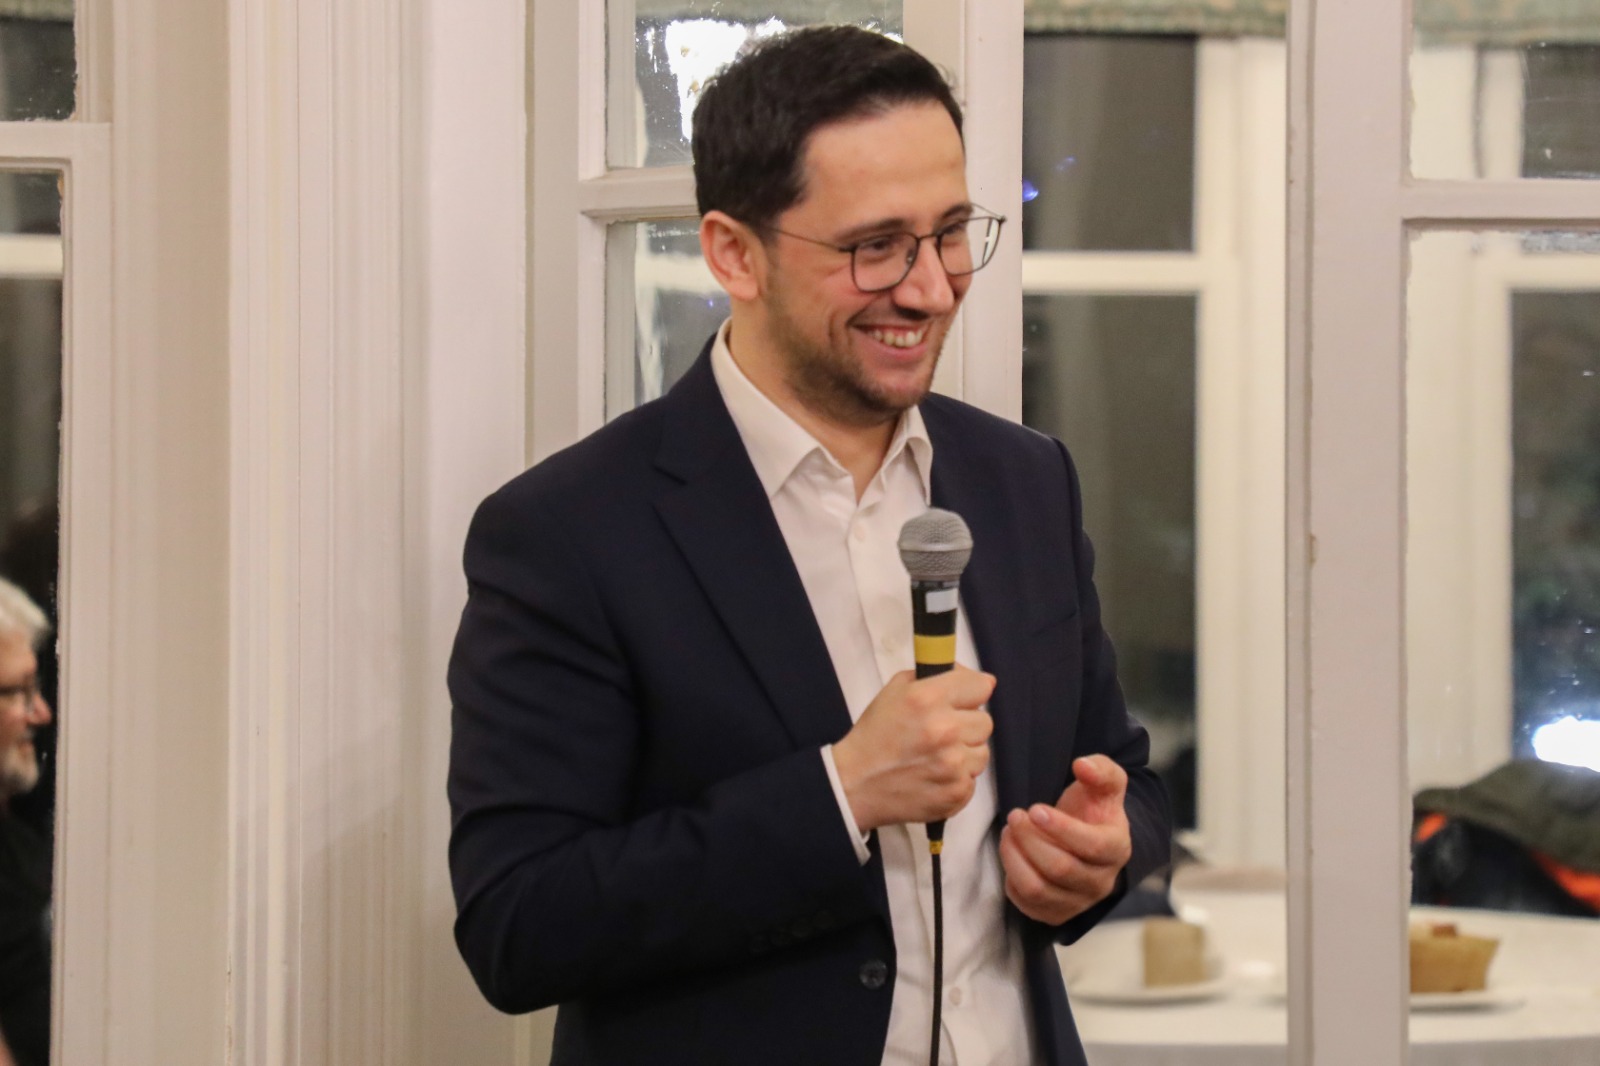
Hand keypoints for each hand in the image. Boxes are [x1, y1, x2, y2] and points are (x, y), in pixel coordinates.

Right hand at [832, 665, 995, 830]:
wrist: (855, 783)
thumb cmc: (875, 735)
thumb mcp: (895, 690)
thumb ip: (933, 676)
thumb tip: (975, 678)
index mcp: (928, 698)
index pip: (981, 686)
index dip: (971, 691)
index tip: (964, 698)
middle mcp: (945, 729)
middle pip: (985, 721)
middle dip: (966, 724)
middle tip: (942, 731)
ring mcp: (953, 764)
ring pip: (982, 752)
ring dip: (964, 753)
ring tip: (937, 756)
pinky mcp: (956, 792)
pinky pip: (973, 779)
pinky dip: (957, 778)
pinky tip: (934, 775)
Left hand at [1000, 754, 1131, 924]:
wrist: (1086, 837)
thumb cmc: (1093, 809)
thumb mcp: (1104, 783)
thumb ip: (1100, 770)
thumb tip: (1082, 765)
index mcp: (1117, 848)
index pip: (1091, 845)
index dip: (1060, 828)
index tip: (1034, 809)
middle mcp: (1102, 882)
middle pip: (1060, 868)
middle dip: (1030, 840)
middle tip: (1014, 816)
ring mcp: (1079, 902)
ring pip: (1039, 889)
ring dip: (1015, 859)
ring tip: (1008, 833)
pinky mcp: (1056, 914)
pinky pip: (1028, 905)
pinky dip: (1012, 880)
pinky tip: (1012, 854)